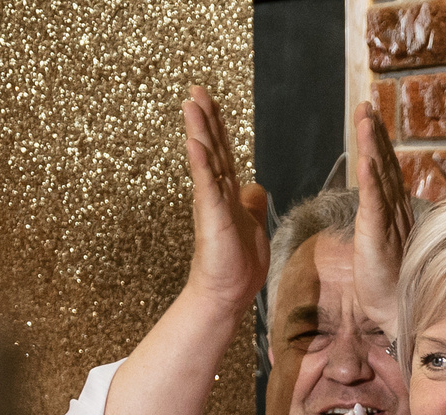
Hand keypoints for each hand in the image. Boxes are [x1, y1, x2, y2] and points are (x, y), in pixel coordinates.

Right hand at [180, 85, 268, 313]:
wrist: (228, 293)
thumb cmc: (237, 264)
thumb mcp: (252, 224)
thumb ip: (251, 203)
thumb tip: (255, 186)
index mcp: (228, 192)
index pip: (223, 151)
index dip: (218, 126)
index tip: (208, 100)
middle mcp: (217, 192)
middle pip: (212, 147)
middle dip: (205, 118)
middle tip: (196, 90)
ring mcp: (212, 203)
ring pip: (206, 160)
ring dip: (199, 131)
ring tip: (190, 104)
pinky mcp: (212, 217)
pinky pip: (206, 186)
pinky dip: (201, 164)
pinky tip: (194, 144)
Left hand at [351, 100, 417, 340]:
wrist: (399, 314)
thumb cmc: (393, 287)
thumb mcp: (382, 248)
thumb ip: (382, 226)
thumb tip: (379, 212)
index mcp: (394, 213)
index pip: (386, 171)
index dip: (379, 143)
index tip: (371, 116)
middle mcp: (396, 212)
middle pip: (386, 165)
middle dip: (376, 133)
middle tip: (367, 103)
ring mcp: (390, 223)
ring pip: (380, 177)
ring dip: (372, 146)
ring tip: (365, 117)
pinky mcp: (379, 237)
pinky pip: (374, 204)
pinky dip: (370, 181)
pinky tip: (366, 159)